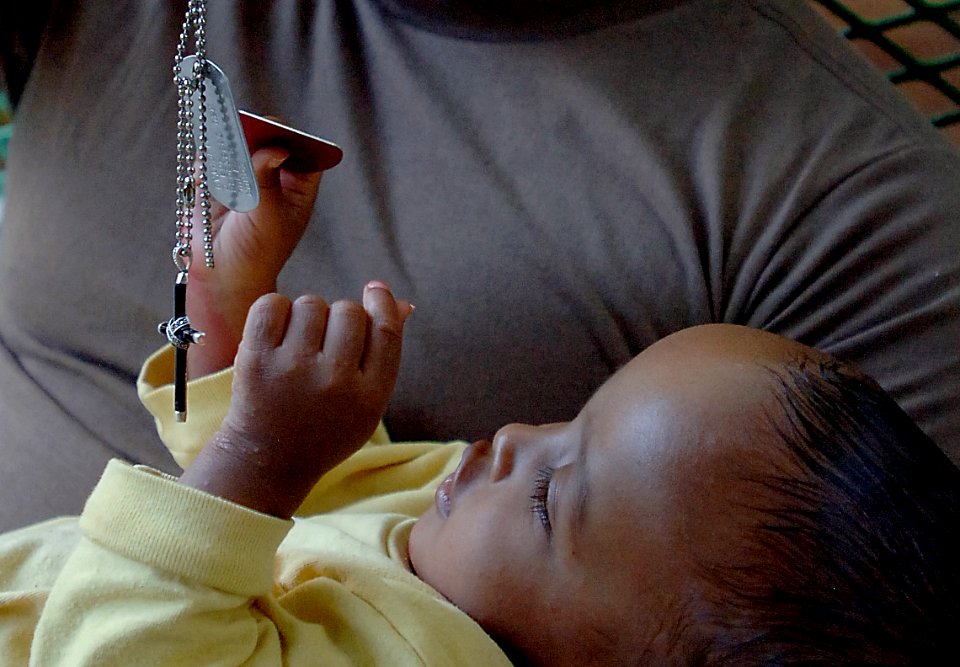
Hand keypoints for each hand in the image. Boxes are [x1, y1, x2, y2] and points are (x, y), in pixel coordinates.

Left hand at [179, 282, 412, 517]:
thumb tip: (402, 303)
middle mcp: (335, 381)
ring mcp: (294, 369)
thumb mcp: (367, 402)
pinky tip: (275, 332)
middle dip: (339, 317)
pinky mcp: (257, 359)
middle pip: (349, 311)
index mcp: (369, 395)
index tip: (375, 290)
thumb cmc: (324, 427)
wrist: (267, 459)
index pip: (385, 331)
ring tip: (298, 343)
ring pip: (311, 304)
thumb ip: (385, 355)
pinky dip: (274, 309)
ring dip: (306, 315)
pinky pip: (272, 304)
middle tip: (324, 341)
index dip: (382, 302)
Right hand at [187, 147, 322, 376]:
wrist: (223, 273)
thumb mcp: (268, 216)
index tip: (280, 132)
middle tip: (248, 127)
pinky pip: (212, 154)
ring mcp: (244, 174)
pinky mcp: (215, 178)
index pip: (304, 152)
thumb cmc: (257, 250)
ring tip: (226, 131)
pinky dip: (209, 151)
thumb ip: (267, 180)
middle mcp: (273, 176)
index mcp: (297, 186)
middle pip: (269, 141)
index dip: (294, 138)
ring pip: (239, 143)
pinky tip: (208, 152)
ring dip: (231, 136)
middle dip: (258, 132)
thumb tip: (274, 150)